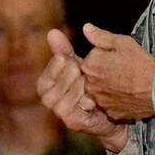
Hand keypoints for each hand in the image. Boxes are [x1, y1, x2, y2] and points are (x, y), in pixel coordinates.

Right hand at [37, 29, 127, 151]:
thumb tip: (52, 32)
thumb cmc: (88, 84)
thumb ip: (64, 50)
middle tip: (88, 76)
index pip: (57, 62)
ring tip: (92, 87)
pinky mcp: (72, 122)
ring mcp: (59, 112)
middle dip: (81, 73)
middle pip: (65, 76)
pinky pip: (80, 107)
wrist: (109, 108)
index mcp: (44, 83)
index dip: (73, 60)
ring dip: (85, 87)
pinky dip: (90, 101)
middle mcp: (47, 99)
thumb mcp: (76, 64)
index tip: (78, 63)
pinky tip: (95, 100)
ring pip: (72, 92)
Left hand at [80, 22, 154, 120]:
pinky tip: (128, 94)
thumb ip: (101, 36)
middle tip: (124, 69)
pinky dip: (117, 99)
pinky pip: (110, 103)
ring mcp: (100, 100)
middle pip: (94, 74)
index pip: (92, 56)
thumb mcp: (122, 43)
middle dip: (105, 71)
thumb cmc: (141, 64)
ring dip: (109, 86)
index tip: (119, 57)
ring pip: (101, 90)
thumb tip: (86, 28)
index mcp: (90, 65)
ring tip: (127, 82)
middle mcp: (90, 85)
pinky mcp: (110, 112)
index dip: (106, 55)